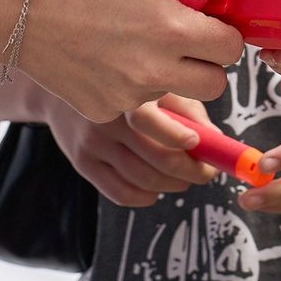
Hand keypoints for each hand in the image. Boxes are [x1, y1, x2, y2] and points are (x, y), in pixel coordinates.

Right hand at [16, 0, 254, 120]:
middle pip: (215, 85)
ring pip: (173, 93)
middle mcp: (155, 71)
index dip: (223, 33)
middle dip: (206, 62)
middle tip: (180, 37)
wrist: (16, 6)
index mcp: (173, 30)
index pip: (232, 49)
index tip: (206, 21)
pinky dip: (129, 84)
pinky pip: (135, 104)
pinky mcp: (103, 111)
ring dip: (167, 72)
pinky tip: (105, 57)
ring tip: (133, 40)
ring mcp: (128, 96)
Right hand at [45, 94, 218, 204]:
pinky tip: (155, 187)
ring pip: (144, 180)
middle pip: (160, 160)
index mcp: (132, 93)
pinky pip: (120, 193)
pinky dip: (146, 197)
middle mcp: (109, 117)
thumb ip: (186, 109)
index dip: (192, 143)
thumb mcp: (155, 84)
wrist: (64, 83)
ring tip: (183, 177)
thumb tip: (216, 140)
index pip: (164, 125)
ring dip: (173, 185)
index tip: (207, 149)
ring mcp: (93, 142)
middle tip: (206, 171)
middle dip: (193, 172)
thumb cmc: (122, 85)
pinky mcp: (82, 161)